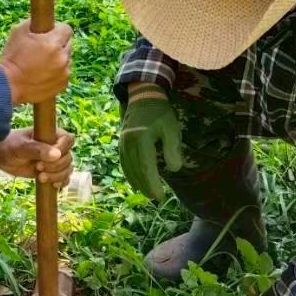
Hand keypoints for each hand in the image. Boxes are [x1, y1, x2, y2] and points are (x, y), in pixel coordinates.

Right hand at [0, 19, 72, 105]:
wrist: (8, 85)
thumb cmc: (12, 57)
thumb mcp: (18, 32)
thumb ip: (34, 23)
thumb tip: (43, 19)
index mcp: (52, 43)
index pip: (66, 29)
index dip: (57, 29)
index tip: (50, 32)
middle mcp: (62, 58)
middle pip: (68, 43)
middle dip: (58, 43)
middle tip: (43, 48)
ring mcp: (64, 72)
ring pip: (67, 59)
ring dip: (58, 58)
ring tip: (42, 62)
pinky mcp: (63, 84)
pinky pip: (64, 72)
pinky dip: (57, 72)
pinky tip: (44, 73)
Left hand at [0, 128, 73, 185]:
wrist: (0, 157)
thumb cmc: (9, 147)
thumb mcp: (20, 147)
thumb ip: (37, 150)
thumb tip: (56, 154)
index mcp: (50, 134)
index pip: (68, 139)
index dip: (62, 149)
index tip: (49, 157)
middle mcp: (55, 146)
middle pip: (68, 157)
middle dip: (56, 166)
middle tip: (38, 167)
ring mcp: (54, 159)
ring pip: (68, 168)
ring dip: (57, 176)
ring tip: (41, 178)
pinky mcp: (52, 171)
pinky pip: (65, 177)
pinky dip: (61, 182)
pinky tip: (52, 185)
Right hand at [118, 84, 183, 200]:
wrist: (143, 97)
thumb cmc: (161, 113)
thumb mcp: (172, 128)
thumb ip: (172, 148)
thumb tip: (173, 169)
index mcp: (142, 140)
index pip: (147, 169)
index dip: (153, 185)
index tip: (161, 196)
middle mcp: (129, 144)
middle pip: (137, 172)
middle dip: (146, 187)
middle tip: (157, 198)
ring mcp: (123, 144)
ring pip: (128, 169)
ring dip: (137, 183)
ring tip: (147, 193)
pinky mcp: (121, 144)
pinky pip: (124, 163)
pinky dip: (129, 175)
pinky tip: (136, 182)